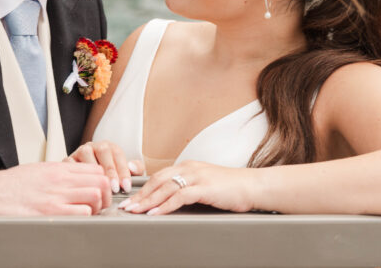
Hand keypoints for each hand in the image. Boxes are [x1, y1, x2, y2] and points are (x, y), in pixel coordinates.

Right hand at [0, 161, 111, 215]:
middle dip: (105, 195)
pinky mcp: (51, 213)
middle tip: (98, 205)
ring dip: (97, 207)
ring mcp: (57, 196)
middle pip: (101, 182)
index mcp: (59, 168)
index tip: (99, 191)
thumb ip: (58, 173)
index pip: (96, 169)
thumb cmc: (11, 184)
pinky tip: (76, 220)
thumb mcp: (39, 170)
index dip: (102, 181)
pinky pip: (82, 213)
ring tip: (88, 214)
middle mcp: (61, 180)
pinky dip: (85, 217)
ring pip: (96, 196)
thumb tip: (73, 180)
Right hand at [65, 140, 142, 192]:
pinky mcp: (67, 161)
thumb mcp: (124, 172)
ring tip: (101, 188)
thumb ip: (135, 169)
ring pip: (86, 155)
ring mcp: (79, 152)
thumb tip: (133, 167)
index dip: (123, 170)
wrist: (82, 180)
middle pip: (102, 151)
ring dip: (94, 172)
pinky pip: (71, 165)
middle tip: (115, 188)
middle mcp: (93, 147)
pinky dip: (78, 176)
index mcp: (108, 147)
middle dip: (110, 171)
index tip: (126, 186)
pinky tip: (84, 188)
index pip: (117, 154)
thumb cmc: (107, 177)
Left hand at [119, 161, 256, 214]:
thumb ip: (189, 189)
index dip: (144, 188)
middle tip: (127, 206)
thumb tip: (173, 201)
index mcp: (188, 166)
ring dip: (148, 200)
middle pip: (157, 180)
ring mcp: (197, 176)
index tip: (132, 200)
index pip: (159, 176)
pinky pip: (180, 196)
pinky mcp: (204, 187)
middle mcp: (190, 168)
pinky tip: (156, 213)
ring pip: (165, 187)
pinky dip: (165, 205)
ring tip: (136, 211)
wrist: (253, 186)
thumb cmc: (232, 188)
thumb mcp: (206, 185)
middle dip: (140, 194)